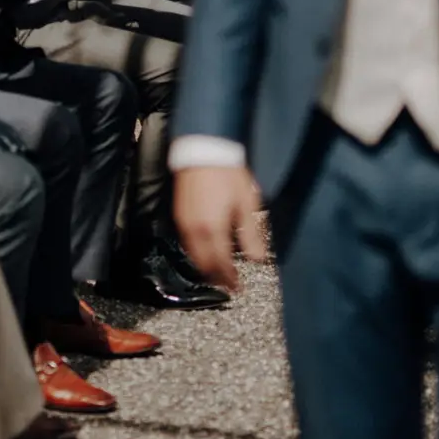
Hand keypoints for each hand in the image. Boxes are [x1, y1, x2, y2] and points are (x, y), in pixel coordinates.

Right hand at [174, 166, 265, 292]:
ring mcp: (185, 223)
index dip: (230, 279)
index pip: (221, 264)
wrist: (204, 151)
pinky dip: (197, 253)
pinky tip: (206, 252)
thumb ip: (251, 234)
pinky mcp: (180, 215)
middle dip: (216, 277)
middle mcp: (196, 230)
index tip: (237, 287)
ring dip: (206, 267)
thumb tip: (258, 258)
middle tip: (228, 285)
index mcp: (213, 229)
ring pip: (193, 255)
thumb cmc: (228, 174)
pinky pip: (187, 243)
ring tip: (219, 273)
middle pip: (204, 264)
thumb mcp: (246, 204)